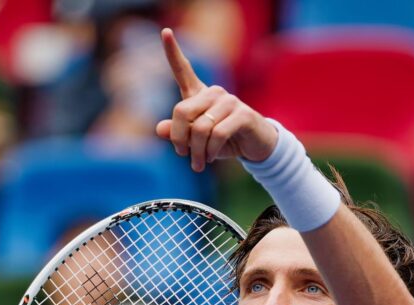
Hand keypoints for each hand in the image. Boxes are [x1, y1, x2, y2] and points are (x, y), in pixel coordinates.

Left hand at [155, 28, 276, 170]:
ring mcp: (229, 101)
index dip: (172, 52)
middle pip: (182, 111)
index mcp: (199, 94)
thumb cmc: (222, 141)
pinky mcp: (242, 115)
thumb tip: (159, 129)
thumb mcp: (197, 140)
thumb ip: (179, 133)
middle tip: (183, 154)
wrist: (254, 147)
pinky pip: (218, 133)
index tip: (165, 32)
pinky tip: (211, 157)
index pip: (183, 70)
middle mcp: (213, 92)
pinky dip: (211, 150)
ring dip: (197, 151)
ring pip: (200, 128)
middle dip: (179, 138)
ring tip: (199, 163)